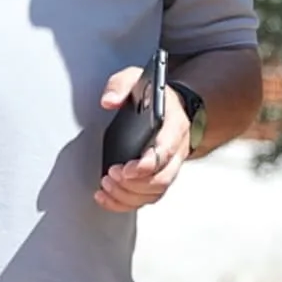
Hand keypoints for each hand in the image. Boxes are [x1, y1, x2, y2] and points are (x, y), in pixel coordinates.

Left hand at [93, 67, 190, 212]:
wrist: (173, 107)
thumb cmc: (153, 95)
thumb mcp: (136, 79)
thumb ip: (120, 85)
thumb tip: (108, 101)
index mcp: (173, 125)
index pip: (166, 151)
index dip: (146, 165)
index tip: (125, 169)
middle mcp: (176, 150)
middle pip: (162, 179)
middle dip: (133, 184)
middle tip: (110, 176)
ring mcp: (169, 167)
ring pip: (155, 193)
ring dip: (128, 195)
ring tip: (106, 184)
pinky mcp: (158, 178)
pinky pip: (146, 199)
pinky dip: (124, 203)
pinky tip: (106, 197)